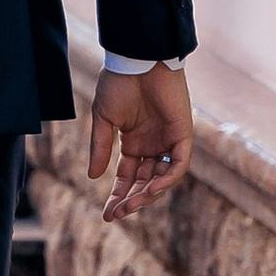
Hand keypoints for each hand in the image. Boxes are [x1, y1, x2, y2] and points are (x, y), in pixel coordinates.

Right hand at [88, 61, 192, 220]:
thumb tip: (94, 177)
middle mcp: (152, 146)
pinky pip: (179, 165)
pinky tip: (151, 190)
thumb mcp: (103, 120)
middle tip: (117, 214)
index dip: (118, 195)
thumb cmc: (118, 84)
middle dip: (131, 200)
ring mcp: (168, 142)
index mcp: (132, 143)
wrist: (137, 60)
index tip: (107, 215)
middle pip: (144, 183)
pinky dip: (167, 179)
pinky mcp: (182, 135)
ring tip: (131, 205)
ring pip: (162, 179)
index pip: (127, 177)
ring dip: (148, 194)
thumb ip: (100, 148)